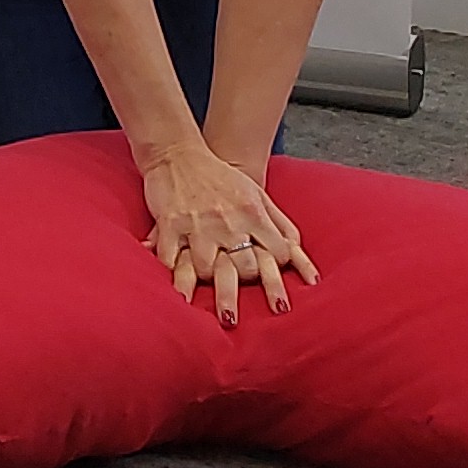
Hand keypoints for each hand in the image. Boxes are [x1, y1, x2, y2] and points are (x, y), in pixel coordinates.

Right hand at [134, 136, 313, 327]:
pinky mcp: (169, 224)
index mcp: (253, 214)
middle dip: (245, 290)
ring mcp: (198, 224)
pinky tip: (177, 295)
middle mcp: (228, 221)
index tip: (277, 297)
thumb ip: (279, 224)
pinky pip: (170, 257)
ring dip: (210, 287)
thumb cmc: (221, 178)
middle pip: (243, 267)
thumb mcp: (257, 194)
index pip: (276, 253)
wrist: (178, 154)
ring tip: (212, 309)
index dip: (278, 276)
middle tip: (244, 313)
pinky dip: (173, 277)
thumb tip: (297, 253)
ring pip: (207, 267)